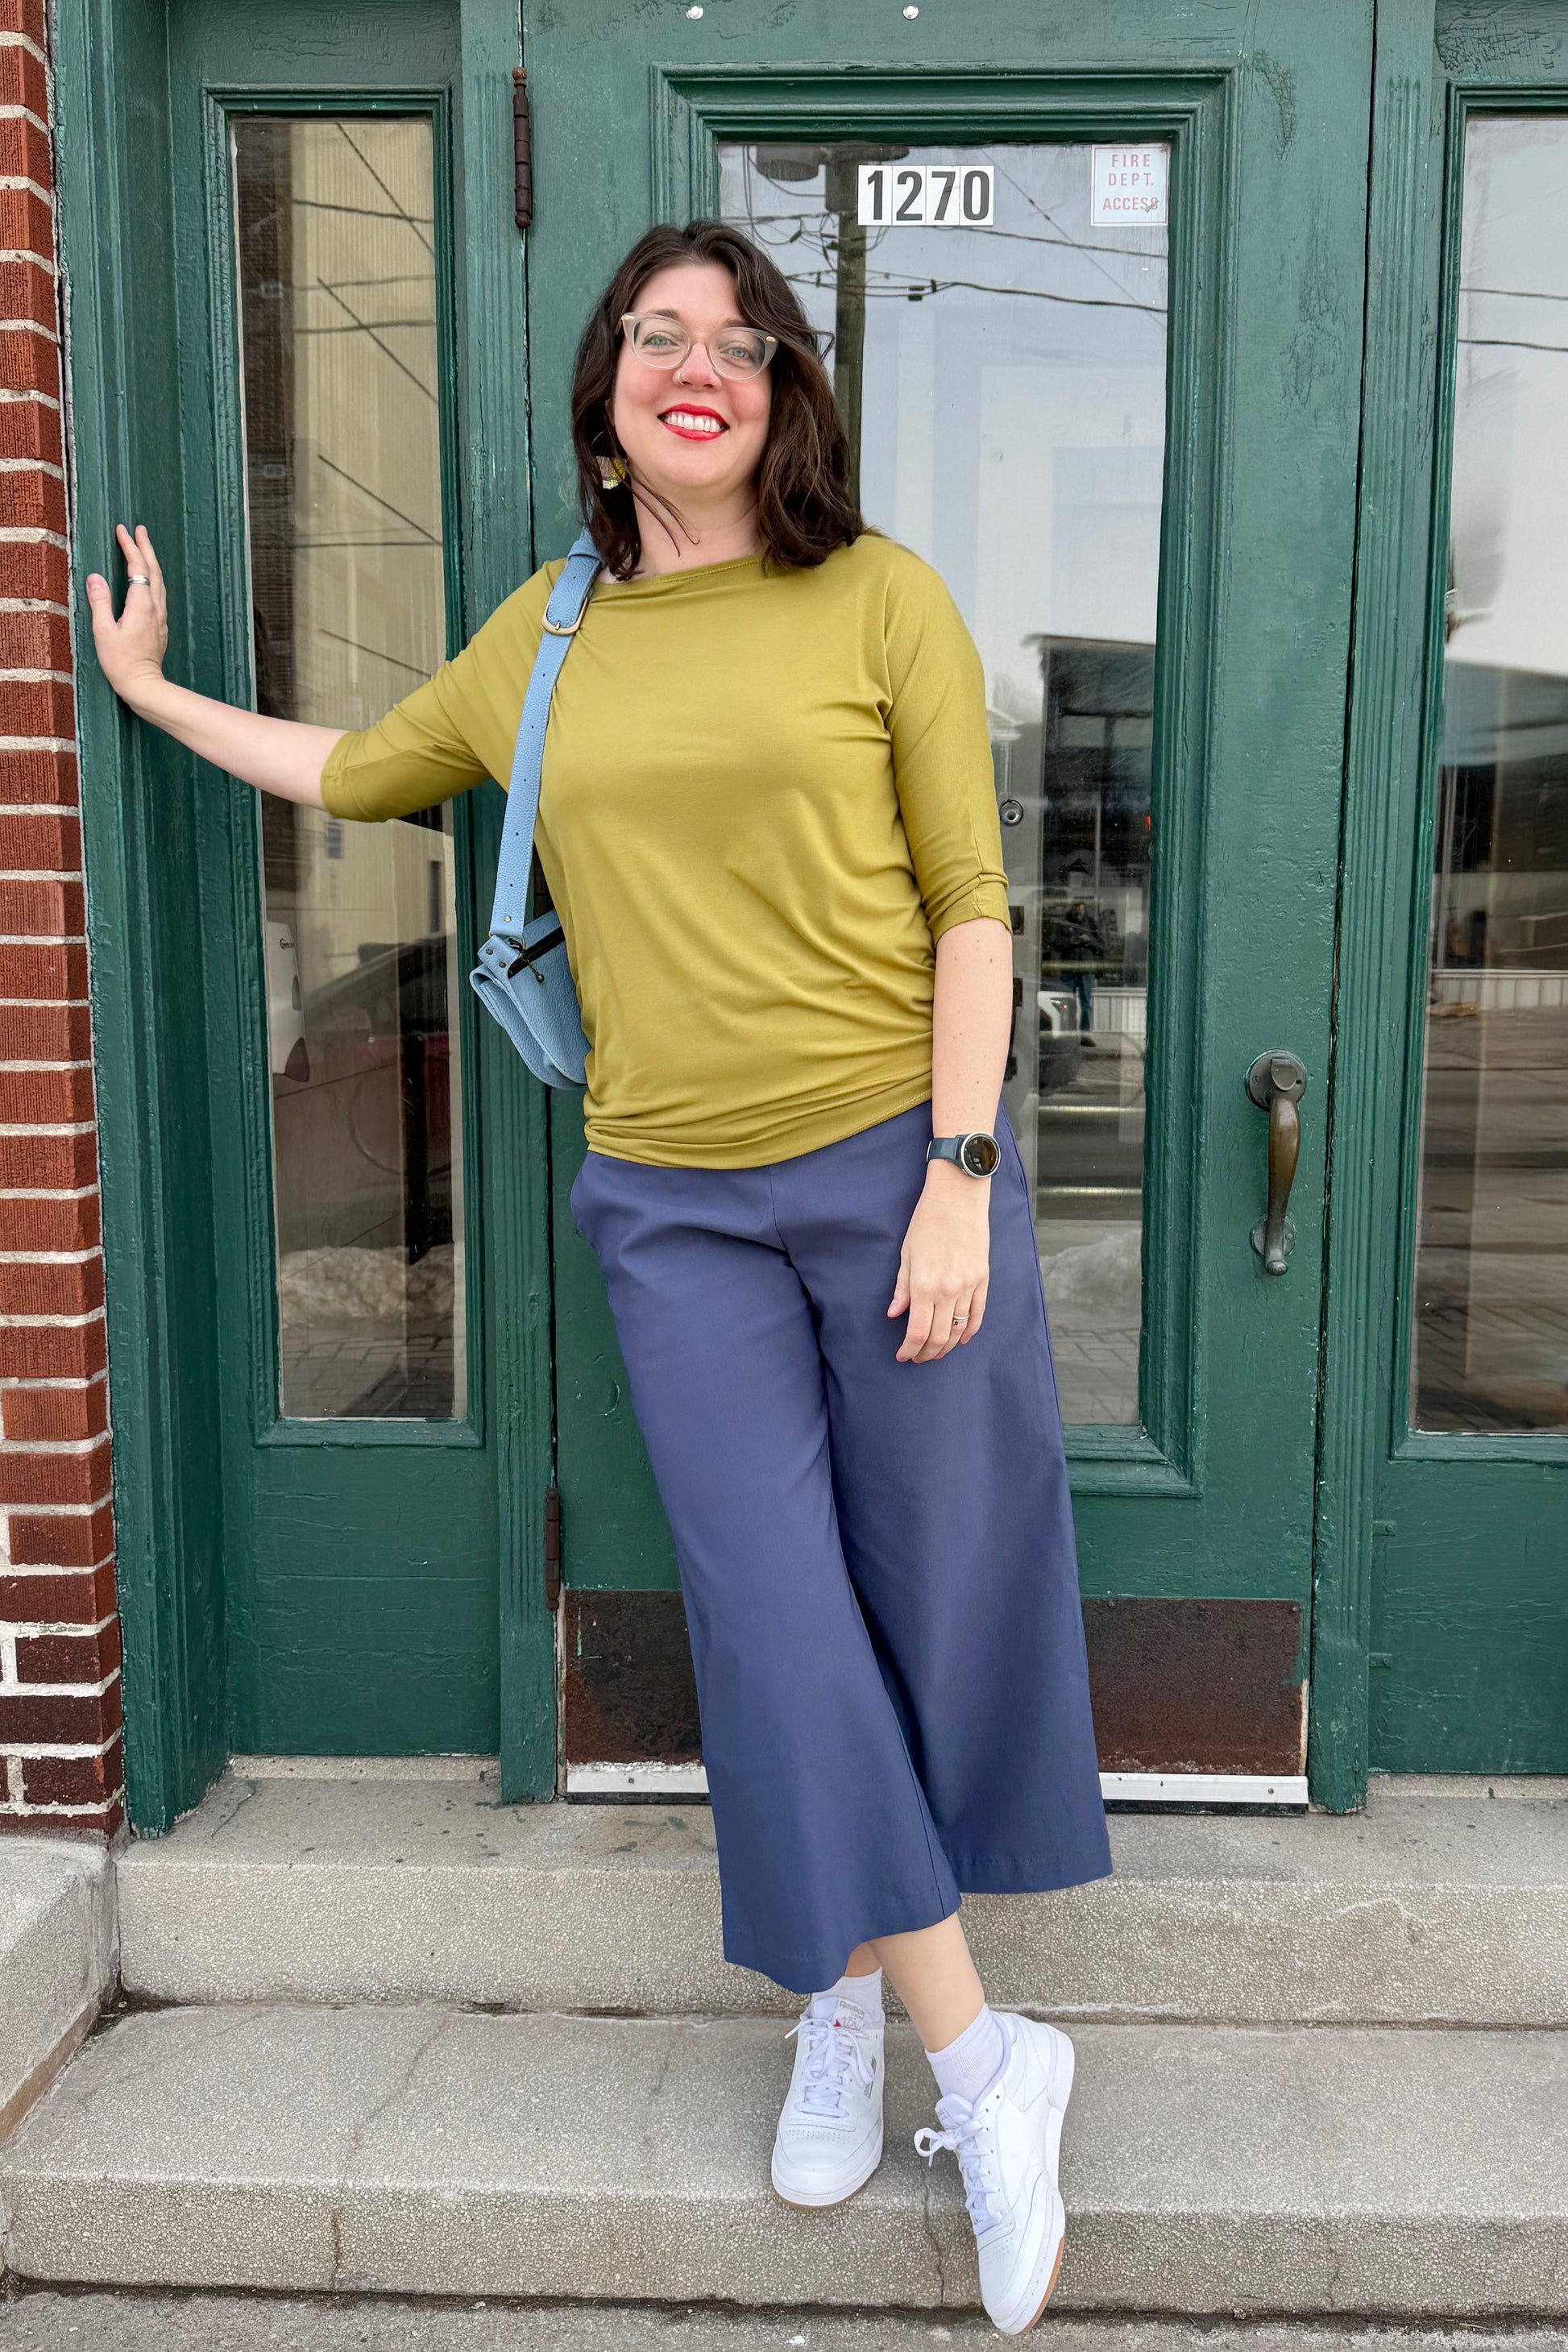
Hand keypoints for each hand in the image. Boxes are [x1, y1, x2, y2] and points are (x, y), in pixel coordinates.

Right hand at [85, 524, 168, 710]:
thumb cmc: (121, 662)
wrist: (143, 685)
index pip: (138, 567)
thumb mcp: (103, 631)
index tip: (122, 530)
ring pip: (160, 581)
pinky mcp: (160, 626)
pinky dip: (154, 578)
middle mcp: (155, 608)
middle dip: (145, 547)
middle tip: (139, 529)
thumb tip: (96, 577)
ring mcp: (160, 617)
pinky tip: (150, 579)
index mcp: (141, 605)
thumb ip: (100, 602)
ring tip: (144, 547)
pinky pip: (160, 593)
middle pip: (154, 570)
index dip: (130, 546)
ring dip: (151, 561)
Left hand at [887, 1164, 990, 1363]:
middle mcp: (948, 1290)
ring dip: (946, 1346)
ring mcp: (969, 1286)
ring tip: (935, 1352)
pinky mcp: (983, 1279)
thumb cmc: (926, 1222)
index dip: (909, 1349)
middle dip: (926, 1353)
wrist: (957, 1198)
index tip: (902, 1355)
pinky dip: (970, 1331)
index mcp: (924, 1285)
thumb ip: (902, 1288)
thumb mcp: (906, 1254)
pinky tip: (961, 1340)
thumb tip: (895, 1314)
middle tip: (917, 1358)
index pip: (917, 1332)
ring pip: (959, 1329)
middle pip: (938, 1336)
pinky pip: (978, 1313)